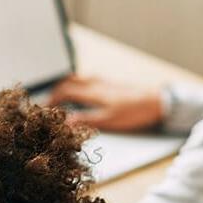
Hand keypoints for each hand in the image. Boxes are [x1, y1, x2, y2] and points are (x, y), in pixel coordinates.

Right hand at [49, 75, 163, 131]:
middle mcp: (96, 82)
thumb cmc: (134, 112)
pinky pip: (89, 80)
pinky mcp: (112, 83)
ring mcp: (104, 81)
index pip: (64, 91)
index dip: (52, 99)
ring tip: (62, 97)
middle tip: (50, 102)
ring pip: (79, 79)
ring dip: (68, 86)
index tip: (44, 109)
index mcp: (92, 91)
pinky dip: (79, 86)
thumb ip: (85, 120)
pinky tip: (83, 94)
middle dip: (56, 90)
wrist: (158, 101)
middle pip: (69, 81)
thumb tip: (65, 123)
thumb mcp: (108, 120)